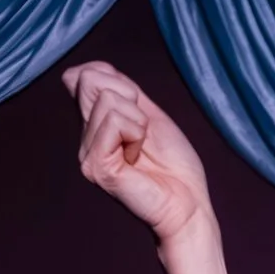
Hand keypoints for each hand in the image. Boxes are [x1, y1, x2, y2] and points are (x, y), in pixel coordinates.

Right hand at [65, 63, 212, 249]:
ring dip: (137, 122)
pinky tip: (136, 159)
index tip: (138, 112)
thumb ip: (119, 88)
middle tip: (143, 133)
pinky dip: (135, 134)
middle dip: (129, 100)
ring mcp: (87, 153)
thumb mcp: (148, 112)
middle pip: (90, 81)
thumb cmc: (174, 164)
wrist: (189, 203)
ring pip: (107, 100)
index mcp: (95, 124)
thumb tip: (85, 70)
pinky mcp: (96, 166)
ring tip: (141, 150)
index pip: (86, 75)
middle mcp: (85, 138)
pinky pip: (114, 121)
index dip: (116, 81)